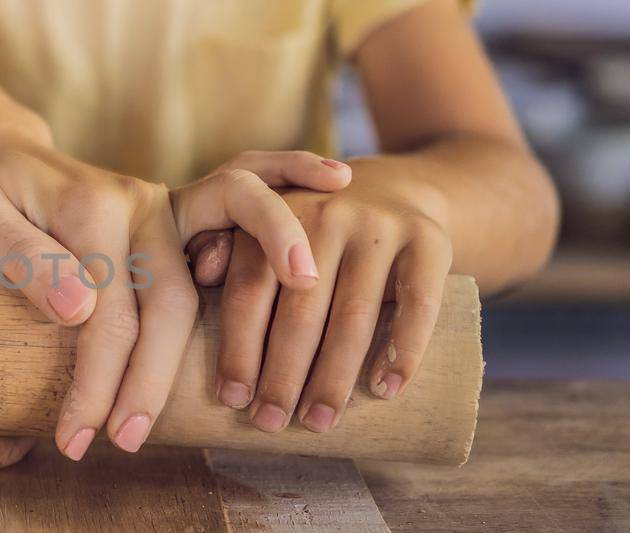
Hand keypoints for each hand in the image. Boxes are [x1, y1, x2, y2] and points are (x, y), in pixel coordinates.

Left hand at [0, 141, 341, 458]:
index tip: (76, 438)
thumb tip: (81, 308)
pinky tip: (326, 216)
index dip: (95, 380)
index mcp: (89, 210)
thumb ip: (20, 257)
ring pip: (216, 272)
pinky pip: (245, 202)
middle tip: (125, 441)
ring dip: (234, 330)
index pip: (105, 311)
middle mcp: (140, 205)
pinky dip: (289, 197)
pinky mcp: (181, 216)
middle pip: (167, 304)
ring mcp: (166, 208)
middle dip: (150, 379)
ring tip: (231, 401)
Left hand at [191, 152, 452, 432]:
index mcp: (274, 217)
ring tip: (316, 422)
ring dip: (334, 377)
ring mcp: (380, 227)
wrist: (399, 191)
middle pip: (300, 310)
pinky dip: (403, 351)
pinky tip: (384, 391)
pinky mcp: (430, 241)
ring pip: (355, 316)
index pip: (249, 290)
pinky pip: (417, 304)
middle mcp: (327, 215)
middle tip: (268, 422)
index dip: (239, 347)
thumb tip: (200, 275)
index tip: (232, 398)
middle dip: (282, 375)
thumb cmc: (312, 233)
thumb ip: (228, 249)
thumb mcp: (266, 227)